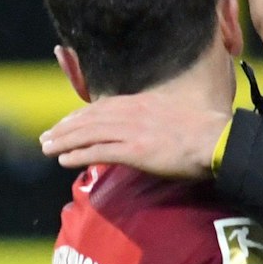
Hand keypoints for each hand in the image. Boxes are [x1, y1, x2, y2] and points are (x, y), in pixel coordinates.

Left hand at [39, 82, 232, 177]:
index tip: (64, 123)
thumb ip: (153, 119)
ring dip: (65, 141)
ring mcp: (133, 131)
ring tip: (47, 148)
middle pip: (89, 119)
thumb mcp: (173, 116)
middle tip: (45, 137)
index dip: (79, 116)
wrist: (217, 140)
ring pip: (89, 134)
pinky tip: (64, 160)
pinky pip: (100, 152)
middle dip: (65, 128)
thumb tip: (142, 132)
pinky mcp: (136, 150)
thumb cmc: (203, 132)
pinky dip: (79, 154)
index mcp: (141, 103)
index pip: (101, 107)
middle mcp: (132, 114)